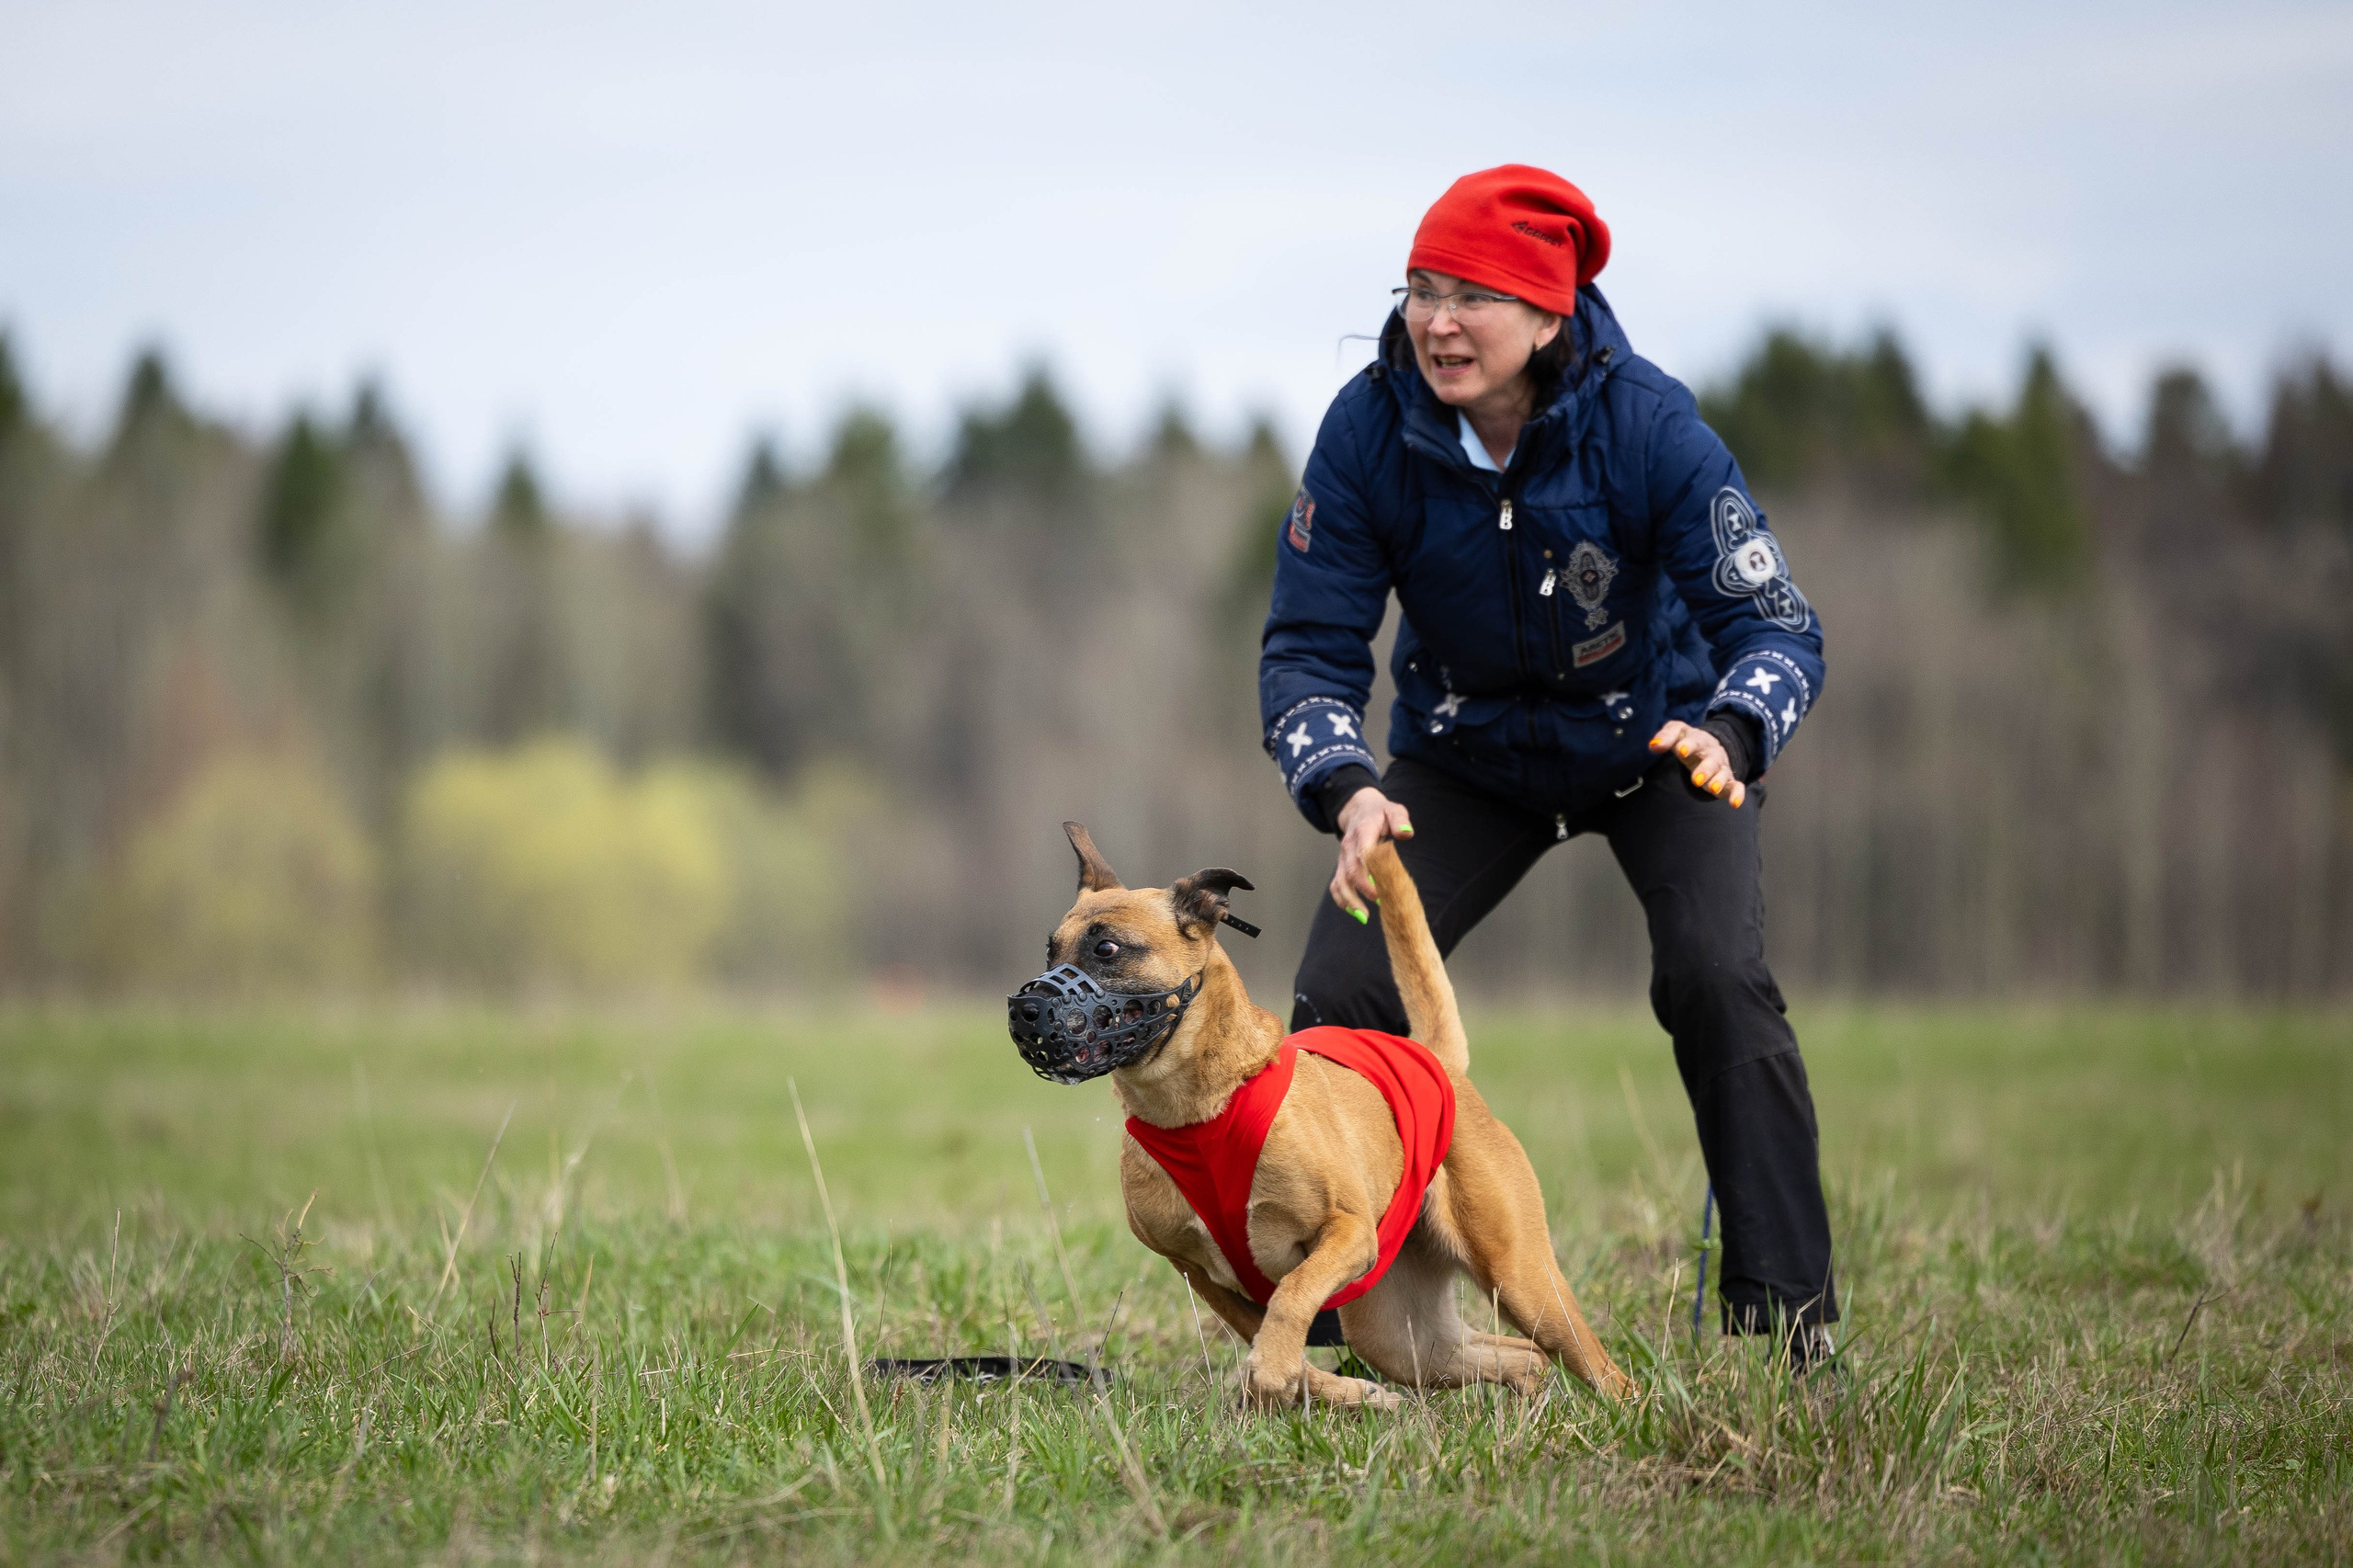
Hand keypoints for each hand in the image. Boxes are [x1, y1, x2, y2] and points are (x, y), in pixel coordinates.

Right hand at [1330, 787, 1413, 921]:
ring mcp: (1343, 857)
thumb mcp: (1393, 809)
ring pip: (1339, 881)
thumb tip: (1406, 833)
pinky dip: (1341, 899)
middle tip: (1379, 902)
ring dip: (1349, 900)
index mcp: (1363, 831)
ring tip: (1363, 916)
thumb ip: (1400, 820)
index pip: (1363, 852)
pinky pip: (1336, 884)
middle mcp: (1349, 846)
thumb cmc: (1380, 813)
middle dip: (1362, 890)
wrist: (1358, 809)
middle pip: (1350, 871)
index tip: (1381, 886)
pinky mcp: (1341, 865)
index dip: (1370, 871)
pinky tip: (1354, 912)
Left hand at [1648, 720, 1746, 807]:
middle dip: (1705, 769)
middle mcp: (1712, 755)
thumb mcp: (1677, 732)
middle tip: (1696, 780)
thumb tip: (1653, 746)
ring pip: (1723, 774)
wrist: (1710, 744)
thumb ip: (1665, 737)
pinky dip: (1737, 794)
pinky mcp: (1727, 781)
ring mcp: (1720, 768)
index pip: (1694, 741)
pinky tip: (1735, 804)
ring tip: (1713, 789)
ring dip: (1719, 781)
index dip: (1688, 745)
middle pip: (1711, 760)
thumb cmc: (1688, 740)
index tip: (1681, 751)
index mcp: (1699, 741)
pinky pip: (1736, 786)